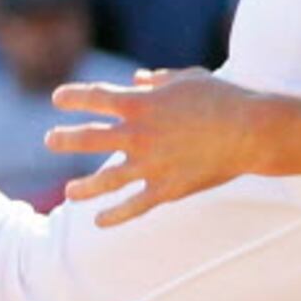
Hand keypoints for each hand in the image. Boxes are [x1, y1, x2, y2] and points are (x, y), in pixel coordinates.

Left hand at [44, 70, 264, 226]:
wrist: (250, 131)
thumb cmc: (223, 98)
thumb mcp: (188, 78)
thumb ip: (159, 80)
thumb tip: (138, 79)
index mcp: (140, 103)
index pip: (94, 97)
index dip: (72, 97)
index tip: (58, 99)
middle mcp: (137, 134)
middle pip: (89, 138)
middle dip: (65, 139)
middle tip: (50, 140)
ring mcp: (149, 165)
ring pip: (105, 180)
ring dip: (83, 187)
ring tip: (69, 192)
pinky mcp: (166, 189)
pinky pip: (133, 206)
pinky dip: (114, 216)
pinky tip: (99, 222)